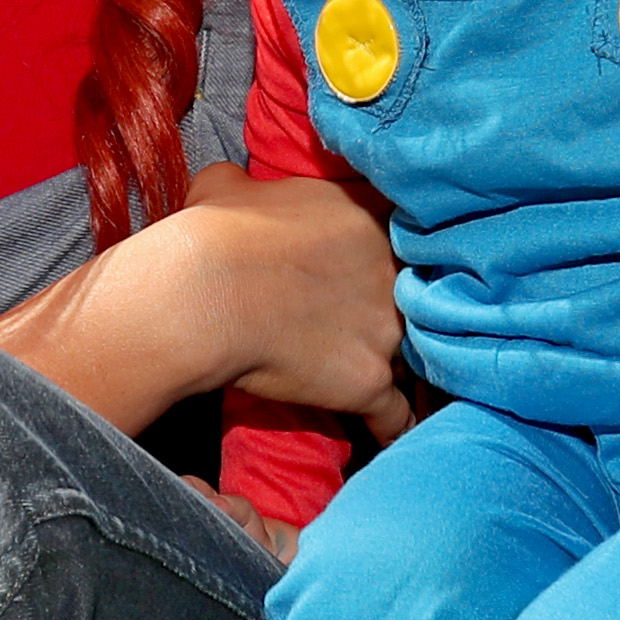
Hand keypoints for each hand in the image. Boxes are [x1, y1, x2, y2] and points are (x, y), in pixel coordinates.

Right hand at [174, 163, 412, 422]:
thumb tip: (236, 185)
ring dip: (400, 364)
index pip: (403, 230)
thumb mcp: (226, 185)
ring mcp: (387, 329)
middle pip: (416, 293)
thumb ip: (250, 184)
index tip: (375, 264)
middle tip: (370, 321)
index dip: (391, 250)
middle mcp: (392, 270)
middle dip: (398, 307)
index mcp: (366, 214)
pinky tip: (391, 434)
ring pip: (413, 352)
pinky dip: (391, 426)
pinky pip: (396, 413)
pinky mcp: (369, 380)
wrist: (203, 294)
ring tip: (388, 379)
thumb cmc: (211, 233)